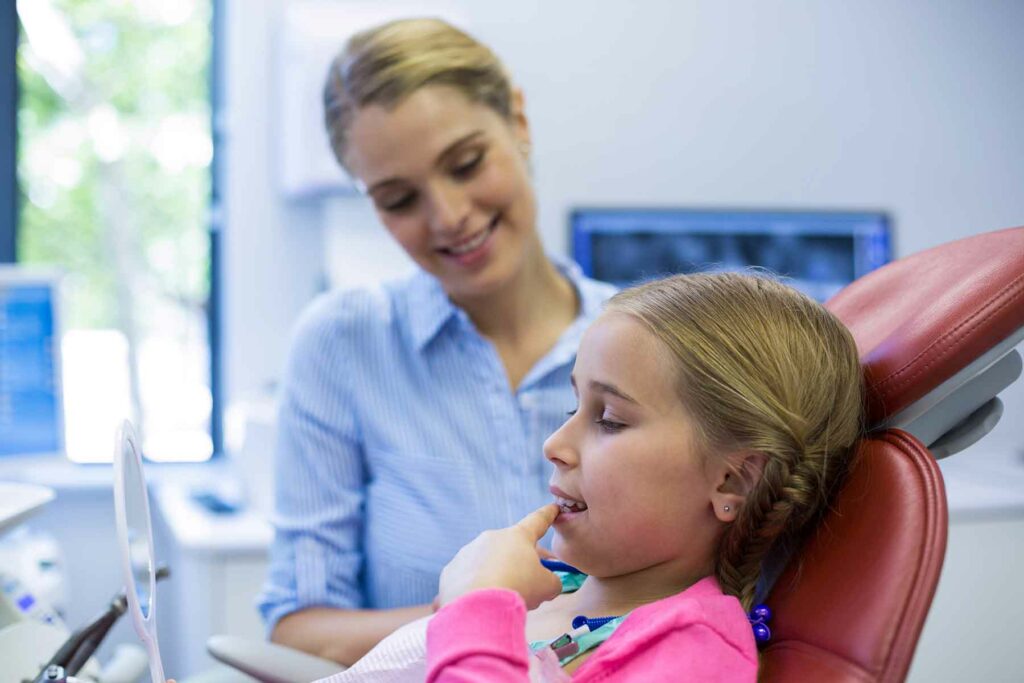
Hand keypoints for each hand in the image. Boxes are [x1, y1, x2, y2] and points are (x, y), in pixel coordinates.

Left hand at [438, 504, 562, 609]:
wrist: (477, 608)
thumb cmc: (518, 589)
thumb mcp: (547, 586)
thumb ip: (552, 581)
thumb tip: (550, 584)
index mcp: (517, 536)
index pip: (537, 521)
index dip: (547, 515)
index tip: (553, 508)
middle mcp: (490, 538)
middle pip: (510, 547)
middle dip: (520, 562)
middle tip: (529, 583)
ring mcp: (468, 552)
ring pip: (487, 563)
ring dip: (496, 576)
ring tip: (501, 600)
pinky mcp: (451, 570)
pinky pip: (467, 578)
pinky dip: (475, 589)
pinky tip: (480, 604)